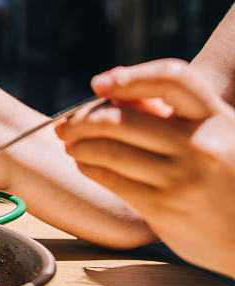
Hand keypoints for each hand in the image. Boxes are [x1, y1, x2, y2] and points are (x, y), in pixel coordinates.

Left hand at [56, 59, 234, 276]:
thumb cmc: (226, 178)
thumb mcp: (216, 137)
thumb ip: (172, 115)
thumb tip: (111, 92)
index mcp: (218, 118)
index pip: (173, 78)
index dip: (131, 77)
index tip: (99, 84)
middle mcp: (202, 145)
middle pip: (121, 119)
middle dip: (83, 119)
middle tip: (67, 124)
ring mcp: (183, 178)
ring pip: (109, 150)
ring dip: (79, 144)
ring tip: (71, 143)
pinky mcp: (165, 208)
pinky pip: (111, 179)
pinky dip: (90, 167)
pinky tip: (85, 163)